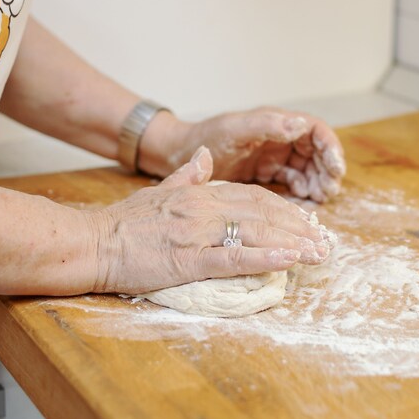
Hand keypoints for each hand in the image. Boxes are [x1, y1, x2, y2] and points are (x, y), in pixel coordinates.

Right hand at [87, 147, 332, 293]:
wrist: (93, 242)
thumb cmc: (124, 222)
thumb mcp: (158, 189)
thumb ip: (186, 175)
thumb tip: (204, 158)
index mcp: (200, 192)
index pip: (254, 197)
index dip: (285, 210)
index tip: (306, 222)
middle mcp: (204, 207)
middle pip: (263, 213)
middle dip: (298, 228)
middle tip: (325, 242)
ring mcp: (198, 232)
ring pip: (256, 233)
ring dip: (292, 243)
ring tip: (319, 253)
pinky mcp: (188, 258)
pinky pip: (234, 258)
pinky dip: (265, 258)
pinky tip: (288, 261)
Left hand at [147, 108, 345, 202]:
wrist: (178, 155)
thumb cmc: (204, 137)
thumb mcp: (234, 129)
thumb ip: (266, 125)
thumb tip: (300, 123)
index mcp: (275, 122)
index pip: (315, 129)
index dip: (330, 147)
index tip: (336, 168)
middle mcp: (279, 138)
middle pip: (316, 152)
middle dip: (327, 171)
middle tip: (330, 191)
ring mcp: (273, 156)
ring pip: (307, 170)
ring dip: (317, 184)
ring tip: (320, 201)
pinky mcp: (266, 174)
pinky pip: (292, 184)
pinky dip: (301, 195)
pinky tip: (303, 207)